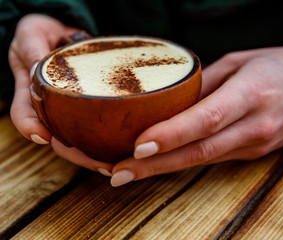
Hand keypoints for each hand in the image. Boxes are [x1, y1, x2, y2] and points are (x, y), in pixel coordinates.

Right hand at [8, 14, 113, 171]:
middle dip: (78, 155)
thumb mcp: (32, 34)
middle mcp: (49, 108)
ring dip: (96, 156)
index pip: (25, 114)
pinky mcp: (88, 108)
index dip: (31, 126)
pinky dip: (108, 141)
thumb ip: (33, 47)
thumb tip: (36, 65)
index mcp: (30, 92)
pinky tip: (126, 150)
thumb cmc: (41, 34)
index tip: (43, 136)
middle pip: (58, 138)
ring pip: (79, 140)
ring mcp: (68, 111)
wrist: (61, 34)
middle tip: (101, 166)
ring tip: (116, 166)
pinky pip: (96, 127)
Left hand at [53, 46, 282, 186]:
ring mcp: (255, 144)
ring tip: (127, 173)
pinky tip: (160, 164)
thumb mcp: (242, 61)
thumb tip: (171, 101)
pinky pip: (213, 158)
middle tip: (117, 174)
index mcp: (251, 95)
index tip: (137, 148)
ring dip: (164, 168)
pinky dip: (184, 162)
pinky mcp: (254, 153)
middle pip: (199, 151)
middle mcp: (254, 127)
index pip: (206, 120)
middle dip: (155, 166)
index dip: (171, 135)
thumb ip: (205, 83)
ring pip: (203, 160)